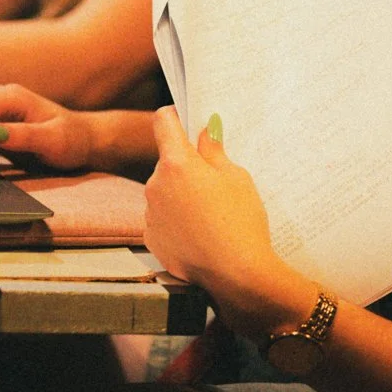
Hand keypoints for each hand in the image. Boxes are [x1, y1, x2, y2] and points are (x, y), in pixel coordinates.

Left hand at [143, 109, 290, 326]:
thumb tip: (203, 134)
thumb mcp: (236, 178)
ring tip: (209, 214)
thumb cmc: (241, 220)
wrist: (236, 275)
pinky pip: (162, 218)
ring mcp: (150, 213)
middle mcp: (155, 185)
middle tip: (212, 180)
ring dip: (179, 194)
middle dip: (184, 165)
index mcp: (177, 163)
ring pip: (164, 192)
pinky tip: (199, 233)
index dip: (173, 116)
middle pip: (166, 162)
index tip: (182, 119)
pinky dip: (175, 220)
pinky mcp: (151, 238)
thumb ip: (214, 152)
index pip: (163, 123)